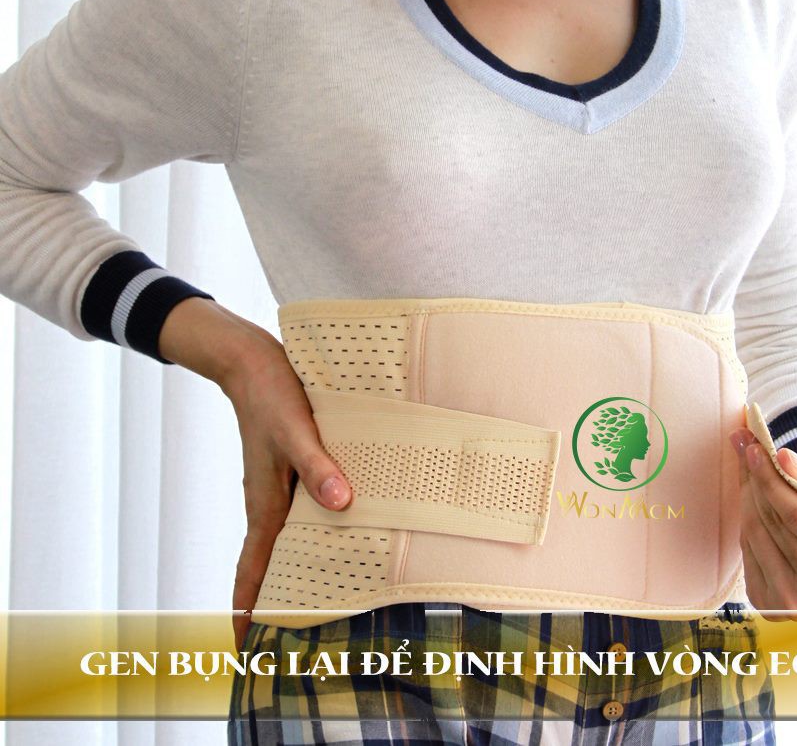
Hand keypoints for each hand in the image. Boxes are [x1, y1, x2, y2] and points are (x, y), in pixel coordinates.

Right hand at [219, 337, 352, 652]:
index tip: (242, 648)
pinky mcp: (289, 471)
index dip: (247, 609)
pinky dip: (308, 534)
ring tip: (310, 597)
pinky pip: (297, 514)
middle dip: (272, 601)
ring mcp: (278, 487)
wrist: (252, 363)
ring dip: (290, 569)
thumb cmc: (271, 397)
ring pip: (284, 541)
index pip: (251, 570)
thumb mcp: (296, 431)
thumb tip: (340, 504)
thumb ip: (317, 467)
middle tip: (286, 639)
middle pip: (267, 564)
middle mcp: (270, 503)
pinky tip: (332, 531)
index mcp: (265, 504)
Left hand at [730, 428, 796, 620]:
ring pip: (754, 534)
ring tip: (752, 470)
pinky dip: (747, 519)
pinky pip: (746, 549)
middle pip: (773, 524)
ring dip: (748, 496)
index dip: (773, 480)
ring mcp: (794, 606)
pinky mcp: (768, 605)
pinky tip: (756, 504)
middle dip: (758, 481)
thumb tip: (782, 458)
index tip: (756, 449)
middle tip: (748, 448)